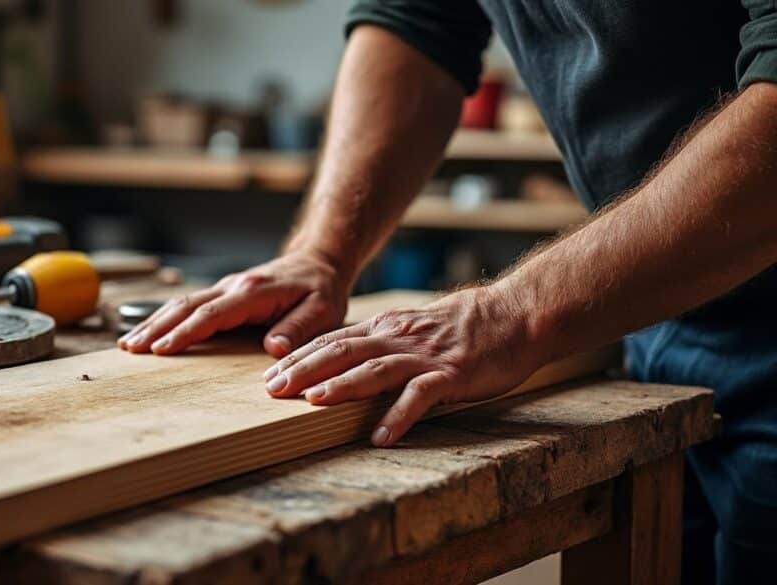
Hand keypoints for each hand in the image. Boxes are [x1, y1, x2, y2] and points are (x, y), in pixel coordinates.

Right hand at [118, 251, 351, 356]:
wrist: (319, 262)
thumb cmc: (321, 290)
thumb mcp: (322, 310)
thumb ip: (298, 328)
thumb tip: (273, 348)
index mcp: (254, 292)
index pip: (212, 314)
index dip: (186, 332)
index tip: (161, 349)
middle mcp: (234, 286)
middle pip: (186, 306)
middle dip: (156, 328)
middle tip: (130, 349)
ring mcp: (226, 288)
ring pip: (182, 304)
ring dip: (154, 323)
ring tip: (129, 345)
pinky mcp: (223, 293)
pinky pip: (189, 305)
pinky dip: (165, 318)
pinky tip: (149, 332)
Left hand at [262, 286, 542, 446]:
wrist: (514, 315)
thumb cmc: (462, 328)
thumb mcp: (411, 330)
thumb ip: (380, 345)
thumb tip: (341, 364)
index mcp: (385, 329)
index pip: (333, 340)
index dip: (300, 356)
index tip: (270, 373)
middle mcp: (398, 338)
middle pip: (343, 350)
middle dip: (304, 368)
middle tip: (272, 388)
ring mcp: (424, 356)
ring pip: (375, 368)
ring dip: (342, 385)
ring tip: (312, 402)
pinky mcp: (452, 374)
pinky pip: (421, 396)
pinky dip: (399, 415)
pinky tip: (380, 436)